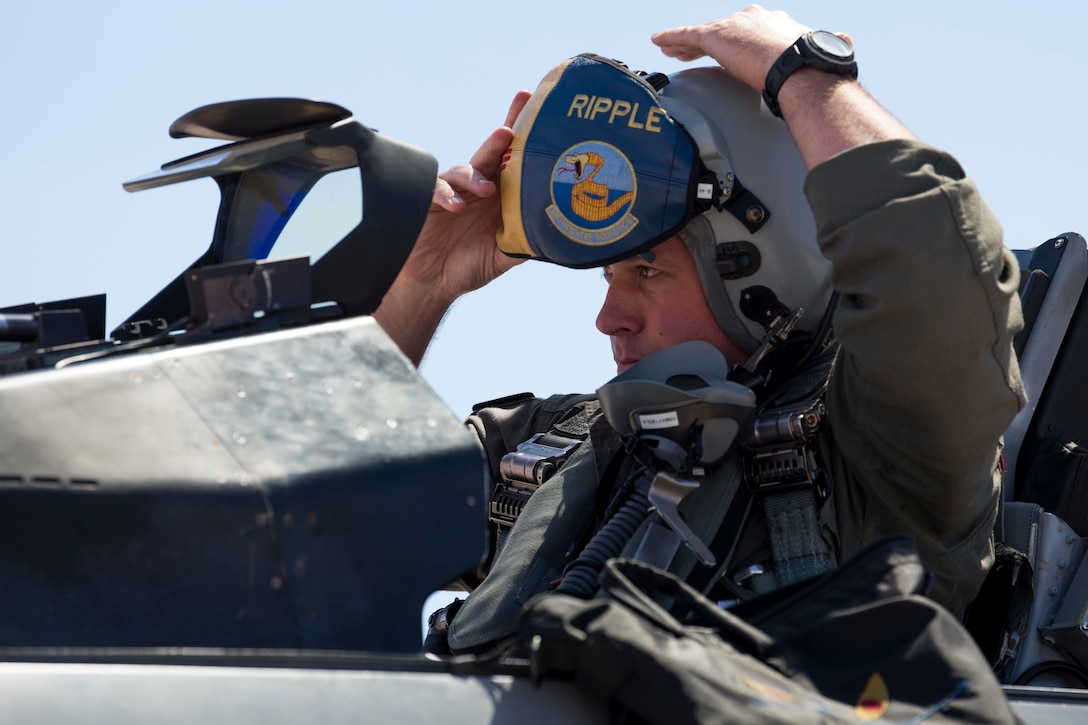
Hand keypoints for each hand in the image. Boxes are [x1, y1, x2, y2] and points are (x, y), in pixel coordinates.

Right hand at [397, 91, 531, 303]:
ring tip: (487, 190)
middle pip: (492, 153)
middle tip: (510, 129)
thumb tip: (557, 240)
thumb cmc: (469, 266)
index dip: (522, 133)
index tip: (533, 106)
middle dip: (502, 136)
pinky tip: (457, 206)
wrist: (433, 283)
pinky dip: (446, 195)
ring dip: (476, 176)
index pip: (514, 160)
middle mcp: (478, 187)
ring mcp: (454, 191)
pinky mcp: (429, 200)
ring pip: (465, 170)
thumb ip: (525, 243)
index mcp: (500, 195)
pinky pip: (437, 189)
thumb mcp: (503, 256)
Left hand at [651, 5, 817, 90]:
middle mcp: (752, 18)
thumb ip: (828, 47)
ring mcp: (733, 26)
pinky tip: (657, 41)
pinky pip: (686, 35)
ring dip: (684, 43)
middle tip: (690, 50)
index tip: (732, 51)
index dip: (737, 42)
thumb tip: (847, 42)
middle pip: (722, 30)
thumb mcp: (822, 52)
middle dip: (707, 41)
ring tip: (671, 49)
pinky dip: (671, 37)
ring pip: (702, 34)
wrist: (801, 65)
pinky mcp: (717, 36)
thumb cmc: (815, 65)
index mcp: (775, 24)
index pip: (747, 31)